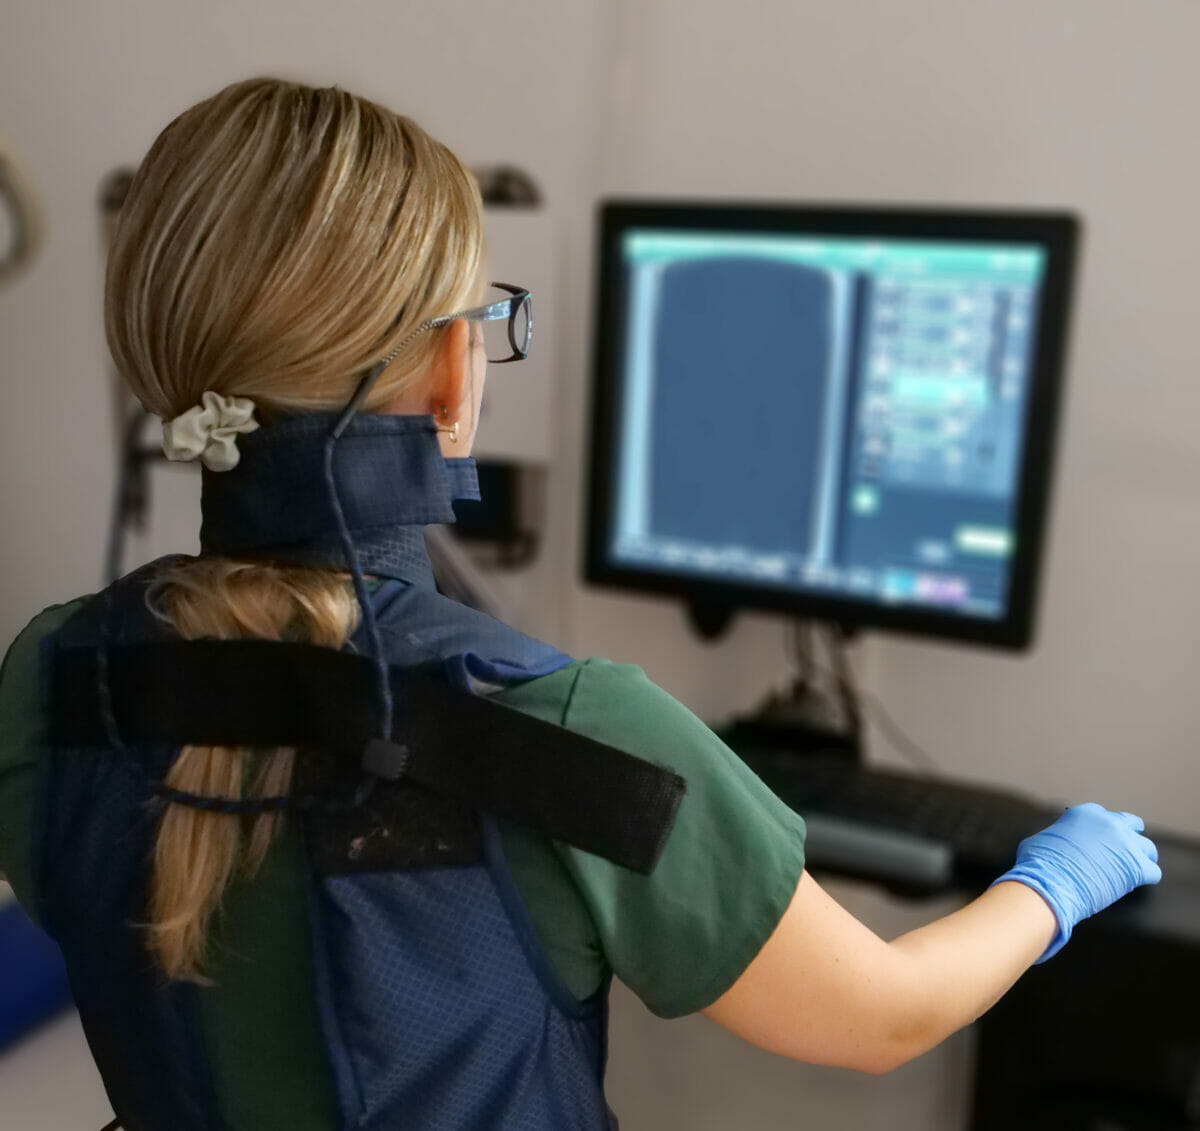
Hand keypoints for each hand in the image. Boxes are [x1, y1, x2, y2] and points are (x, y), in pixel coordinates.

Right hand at [992, 802, 1160, 961]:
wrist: (1049, 883)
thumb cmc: (1038, 864)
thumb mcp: (1043, 838)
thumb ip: (1058, 836)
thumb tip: (1055, 843)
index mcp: (1086, 813)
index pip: (1105, 816)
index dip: (1102, 831)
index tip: (1098, 844)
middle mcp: (1110, 823)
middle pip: (1133, 824)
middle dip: (1128, 837)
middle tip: (1121, 854)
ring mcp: (1126, 844)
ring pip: (1148, 848)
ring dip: (1140, 858)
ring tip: (1129, 872)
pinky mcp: (1137, 867)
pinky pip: (1152, 872)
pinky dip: (1144, 879)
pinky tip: (1130, 885)